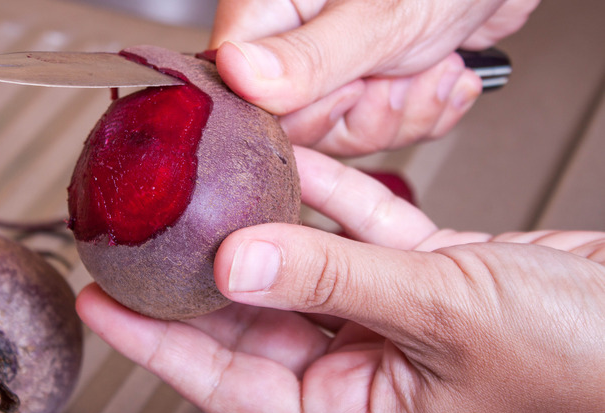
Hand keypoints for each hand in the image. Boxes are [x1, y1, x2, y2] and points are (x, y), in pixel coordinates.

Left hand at [77, 147, 604, 412]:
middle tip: (138, 238)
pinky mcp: (428, 277)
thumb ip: (332, 282)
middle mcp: (367, 371)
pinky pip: (359, 233)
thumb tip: (237, 263)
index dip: (157, 342)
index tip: (103, 302)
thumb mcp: (442, 314)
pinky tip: (293, 163)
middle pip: (254, 320)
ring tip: (204, 191)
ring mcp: (395, 321)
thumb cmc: (585, 362)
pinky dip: (330, 197)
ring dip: (263, 226)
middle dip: (195, 277)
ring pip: (305, 269)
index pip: (226, 381)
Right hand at [209, 0, 539, 154]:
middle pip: (295, 123)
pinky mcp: (366, 82)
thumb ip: (309, 56)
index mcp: (270, 7)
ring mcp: (330, 64)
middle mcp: (291, 39)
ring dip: (401, 112)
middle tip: (396, 75)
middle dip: (363, 113)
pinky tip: (443, 72)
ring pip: (340, 131)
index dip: (303, 108)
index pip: (245, 90)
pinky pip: (377, 129)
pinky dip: (420, 113)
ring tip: (432, 65)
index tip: (350, 89)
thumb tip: (238, 74)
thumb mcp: (378, 15)